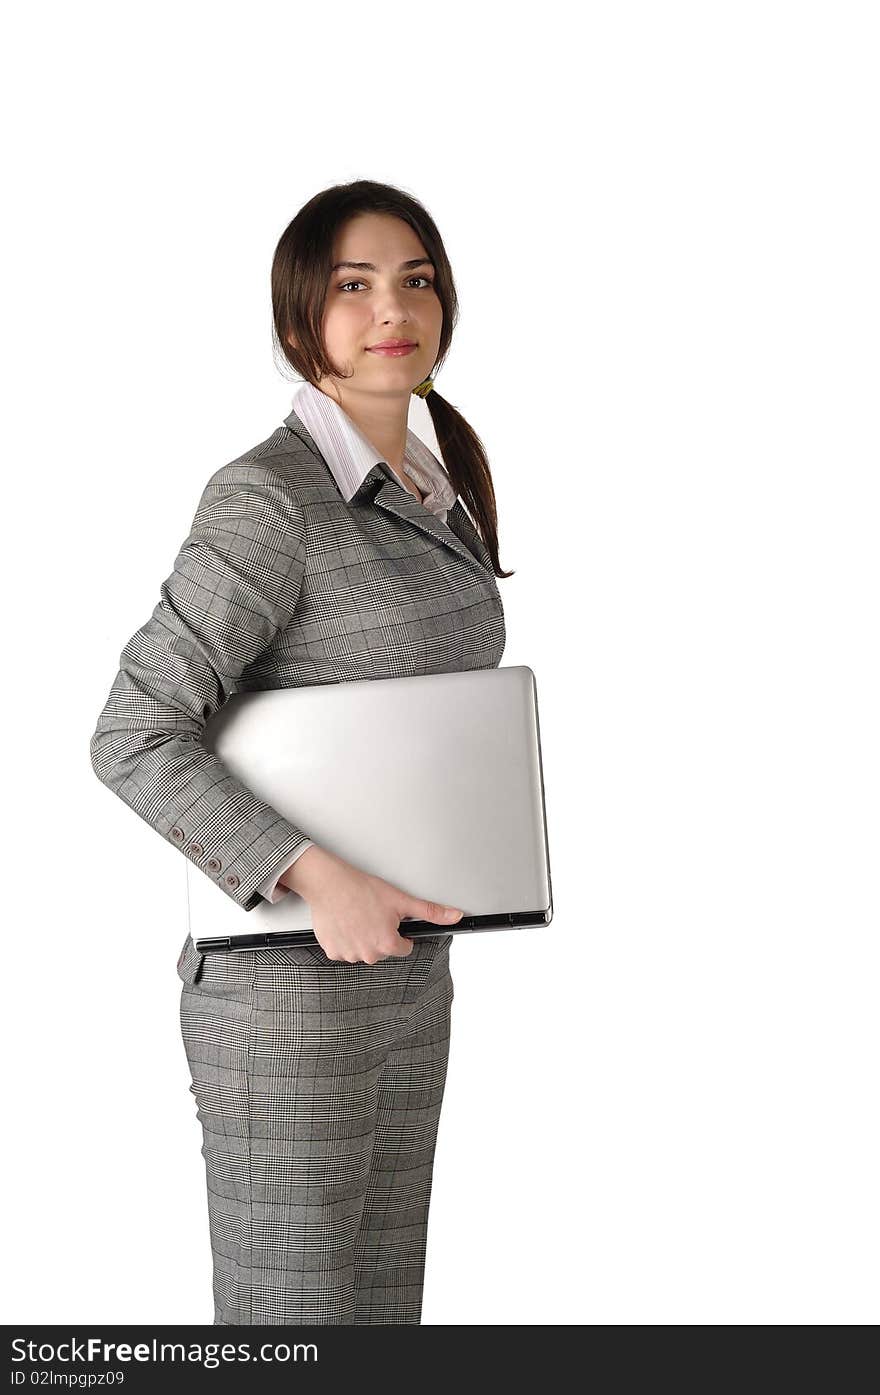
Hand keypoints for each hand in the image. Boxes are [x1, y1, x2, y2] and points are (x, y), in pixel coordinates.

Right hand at [278, 845, 462, 964]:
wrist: (330, 883)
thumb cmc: (362, 889)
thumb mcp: (401, 899)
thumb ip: (430, 912)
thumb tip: (454, 916)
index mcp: (387, 944)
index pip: (404, 947)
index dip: (399, 932)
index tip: (389, 919)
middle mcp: (368, 954)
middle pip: (383, 950)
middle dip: (380, 935)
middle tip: (371, 914)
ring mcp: (349, 954)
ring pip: (363, 950)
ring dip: (362, 937)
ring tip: (357, 916)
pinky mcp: (332, 951)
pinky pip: (344, 950)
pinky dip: (345, 939)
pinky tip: (345, 922)